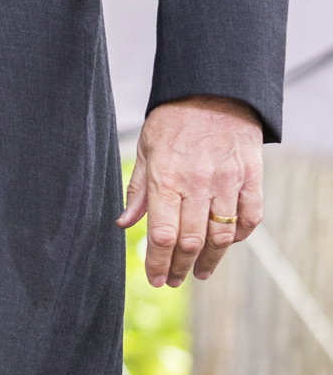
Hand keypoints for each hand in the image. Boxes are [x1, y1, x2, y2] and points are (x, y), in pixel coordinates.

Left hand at [120, 95, 263, 285]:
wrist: (214, 92)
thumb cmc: (173, 120)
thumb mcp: (146, 150)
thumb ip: (137, 190)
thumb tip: (124, 223)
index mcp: (166, 179)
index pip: (161, 234)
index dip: (157, 261)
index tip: (153, 278)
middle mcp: (197, 185)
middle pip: (191, 241)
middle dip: (179, 268)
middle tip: (171, 281)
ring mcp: (227, 183)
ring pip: (221, 236)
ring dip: (210, 261)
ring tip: (199, 273)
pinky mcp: (251, 179)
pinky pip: (249, 218)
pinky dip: (238, 236)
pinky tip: (226, 245)